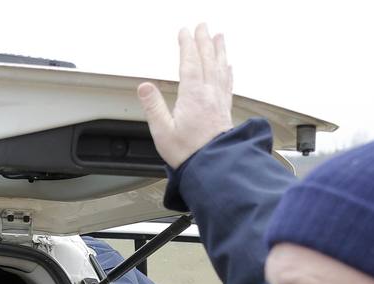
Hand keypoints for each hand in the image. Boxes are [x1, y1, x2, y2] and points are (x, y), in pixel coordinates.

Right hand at [138, 24, 235, 168]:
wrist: (214, 167)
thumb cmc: (188, 153)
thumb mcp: (162, 131)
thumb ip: (154, 107)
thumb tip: (144, 87)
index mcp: (193, 96)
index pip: (190, 62)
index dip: (187, 45)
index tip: (185, 32)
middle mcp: (209, 94)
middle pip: (208, 60)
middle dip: (204, 41)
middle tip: (202, 26)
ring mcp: (219, 100)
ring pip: (221, 68)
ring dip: (219, 50)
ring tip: (219, 37)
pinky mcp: (226, 109)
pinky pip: (227, 82)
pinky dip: (227, 70)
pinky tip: (229, 66)